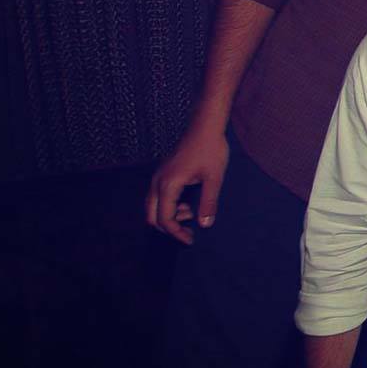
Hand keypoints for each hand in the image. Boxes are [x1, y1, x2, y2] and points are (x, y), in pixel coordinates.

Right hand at [145, 124, 228, 244]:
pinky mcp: (162, 173)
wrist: (204, 127)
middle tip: (189, 234)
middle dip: (169, 228)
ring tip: (193, 212)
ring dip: (169, 216)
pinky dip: (169, 206)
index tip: (190, 240)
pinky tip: (188, 203)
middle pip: (151, 216)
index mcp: (168, 185)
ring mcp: (158, 177)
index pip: (164, 219)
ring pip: (153, 206)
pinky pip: (158, 197)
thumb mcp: (214, 178)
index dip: (176, 233)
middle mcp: (158, 182)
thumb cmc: (211, 150)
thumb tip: (205, 225)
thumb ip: (208, 203)